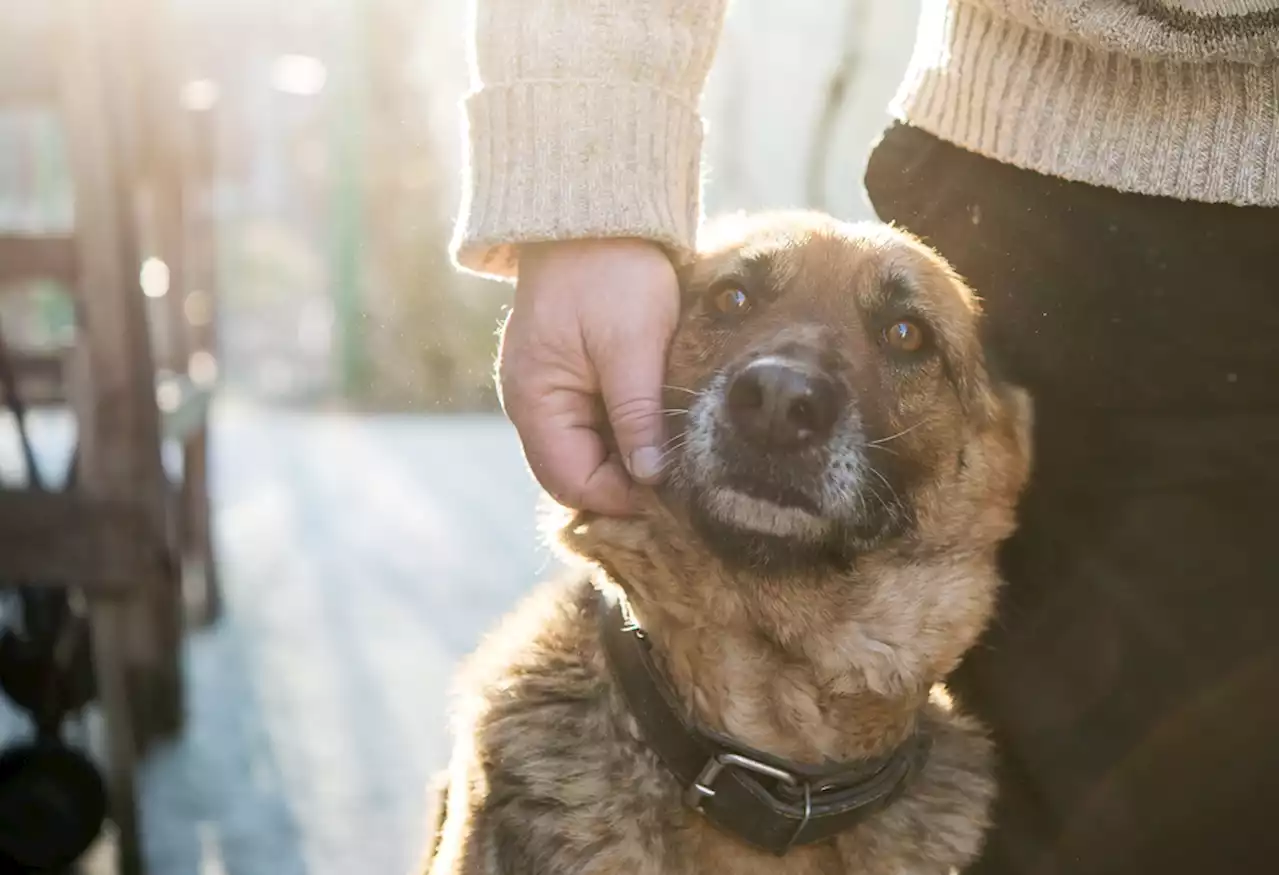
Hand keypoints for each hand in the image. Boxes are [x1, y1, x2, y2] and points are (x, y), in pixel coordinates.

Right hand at [498, 238, 679, 515]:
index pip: (572, 482)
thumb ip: (637, 414)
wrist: (596, 212)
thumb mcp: (631, 346)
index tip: (672, 494)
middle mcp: (530, 404)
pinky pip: (591, 425)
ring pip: (586, 452)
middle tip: (680, 481)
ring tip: (674, 453)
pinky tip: (658, 425)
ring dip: (626, 458)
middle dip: (624, 484)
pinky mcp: (565, 377)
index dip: (621, 497)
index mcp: (534, 400)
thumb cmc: (611, 272)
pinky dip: (623, 433)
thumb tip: (651, 478)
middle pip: (575, 474)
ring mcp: (546, 391)